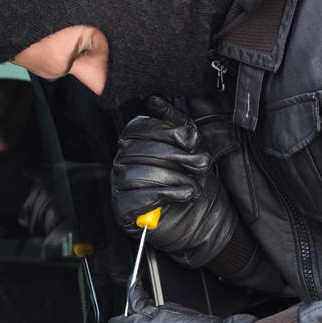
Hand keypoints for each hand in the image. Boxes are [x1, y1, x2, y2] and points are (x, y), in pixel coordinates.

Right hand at [111, 96, 238, 267]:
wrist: (202, 221)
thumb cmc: (192, 183)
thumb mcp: (192, 147)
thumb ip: (176, 123)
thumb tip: (156, 101)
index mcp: (135, 144)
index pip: (137, 126)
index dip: (166, 131)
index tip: (189, 140)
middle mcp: (123, 162)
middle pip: (140, 148)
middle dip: (177, 156)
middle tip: (199, 164)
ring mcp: (119, 186)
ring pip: (140, 171)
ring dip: (175, 177)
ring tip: (193, 185)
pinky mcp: (123, 210)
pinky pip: (139, 195)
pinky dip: (168, 194)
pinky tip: (183, 196)